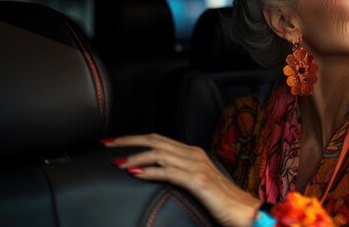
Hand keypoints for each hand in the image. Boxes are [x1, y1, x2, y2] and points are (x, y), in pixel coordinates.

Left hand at [102, 133, 260, 226]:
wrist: (243, 211)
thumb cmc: (220, 200)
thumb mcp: (197, 182)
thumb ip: (180, 174)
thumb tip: (157, 173)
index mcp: (193, 153)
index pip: (158, 139)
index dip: (135, 138)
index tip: (114, 142)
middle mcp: (194, 154)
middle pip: (155, 140)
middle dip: (128, 141)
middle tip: (105, 144)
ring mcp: (196, 166)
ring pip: (160, 153)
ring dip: (135, 157)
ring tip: (117, 162)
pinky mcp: (197, 181)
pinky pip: (169, 172)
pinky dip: (150, 171)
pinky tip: (136, 174)